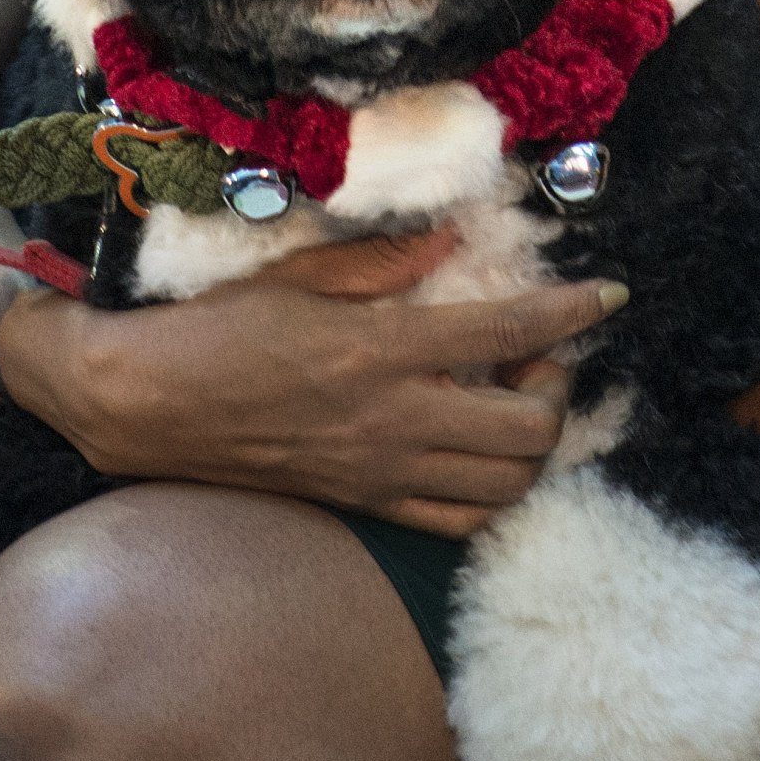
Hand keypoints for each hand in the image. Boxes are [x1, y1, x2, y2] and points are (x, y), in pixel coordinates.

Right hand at [0, 232, 627, 534]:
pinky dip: (491, 489)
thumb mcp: (302, 274)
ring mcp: (383, 470)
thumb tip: (455, 241)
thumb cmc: (219, 329)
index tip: (609, 295)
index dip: (572, 313)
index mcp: (384, 348)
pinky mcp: (365, 504)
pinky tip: (479, 450)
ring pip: (506, 484)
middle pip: (530, 428)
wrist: (149, 406)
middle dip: (559, 387)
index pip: (512, 330)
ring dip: (532, 444)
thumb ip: (387, 261)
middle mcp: (396, 417)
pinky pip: (457, 519)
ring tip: (515, 400)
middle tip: (541, 354)